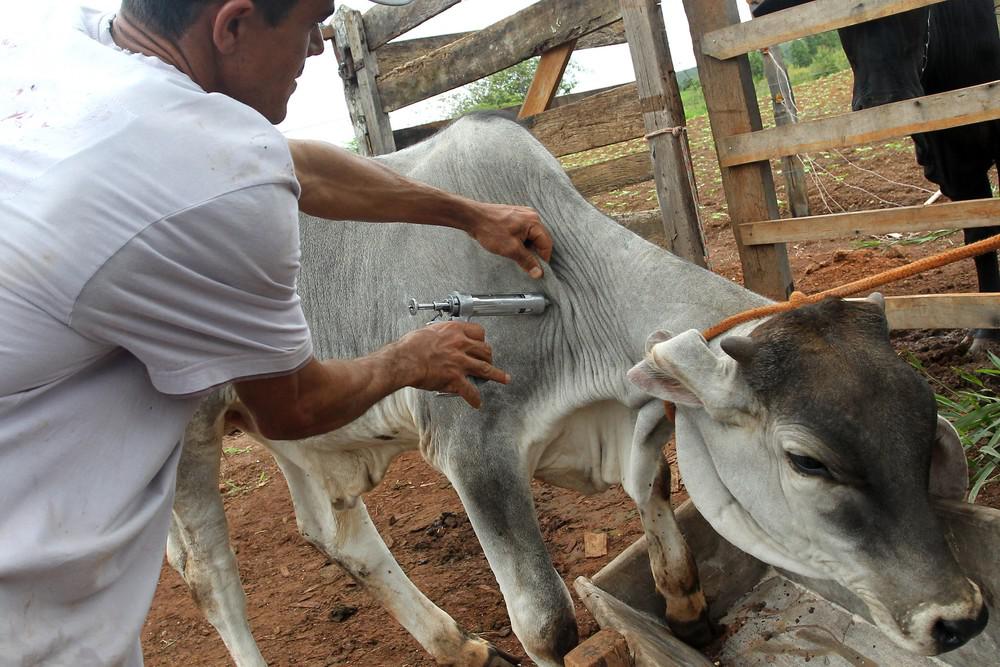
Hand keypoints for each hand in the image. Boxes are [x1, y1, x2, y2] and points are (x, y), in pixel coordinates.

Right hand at [394, 321, 509, 407]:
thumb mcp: (427, 332)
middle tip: (489, 361)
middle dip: (489, 356)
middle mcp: (461, 345)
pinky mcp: (455, 379)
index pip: (478, 332)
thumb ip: (439, 335)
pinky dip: (475, 398)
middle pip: (485, 350)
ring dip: (496, 375)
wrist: (403, 360)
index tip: (481, 343)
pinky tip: (477, 402)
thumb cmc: (410, 346)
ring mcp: (460, 363)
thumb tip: (439, 338)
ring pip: (485, 369)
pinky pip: (470, 391)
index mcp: (454, 331)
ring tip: (503, 378)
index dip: (482, 339)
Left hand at [465, 202, 553, 278]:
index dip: (543, 259)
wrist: (472, 217)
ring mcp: (522, 215)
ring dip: (526, 247)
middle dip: (534, 252)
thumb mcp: (511, 249)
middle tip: (525, 263)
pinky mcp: (514, 217)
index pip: (546, 244)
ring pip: (531, 236)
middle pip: (540, 239)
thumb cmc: (490, 229)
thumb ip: (527, 261)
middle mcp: (531, 216)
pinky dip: (520, 241)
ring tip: (514, 252)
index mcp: (534, 222)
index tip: (537, 270)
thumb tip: (538, 272)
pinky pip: (523, 232)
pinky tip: (510, 245)